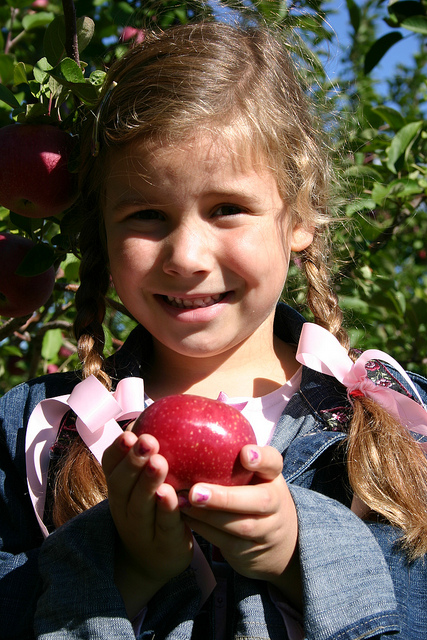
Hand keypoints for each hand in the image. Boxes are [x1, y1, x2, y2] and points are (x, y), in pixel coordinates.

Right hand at [102, 431, 193, 615]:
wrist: (153, 563)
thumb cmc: (152, 511)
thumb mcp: (142, 486)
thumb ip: (148, 456)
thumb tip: (164, 415)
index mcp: (119, 489)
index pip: (110, 467)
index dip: (118, 451)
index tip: (129, 434)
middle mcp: (123, 509)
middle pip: (122, 485)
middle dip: (133, 462)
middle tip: (147, 441)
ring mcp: (141, 530)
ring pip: (140, 506)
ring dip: (148, 483)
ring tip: (158, 462)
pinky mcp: (163, 545)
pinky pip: (163, 526)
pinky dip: (167, 510)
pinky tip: (172, 495)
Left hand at [180, 445, 300, 607]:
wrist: (279, 544)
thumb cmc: (254, 495)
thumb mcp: (254, 476)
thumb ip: (233, 457)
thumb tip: (190, 426)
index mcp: (273, 478)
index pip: (274, 463)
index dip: (261, 458)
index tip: (244, 454)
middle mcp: (274, 504)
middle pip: (258, 501)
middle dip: (225, 498)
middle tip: (195, 491)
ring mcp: (265, 530)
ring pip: (238, 525)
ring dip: (206, 515)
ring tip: (180, 504)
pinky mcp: (248, 551)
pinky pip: (223, 541)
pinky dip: (201, 528)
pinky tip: (183, 516)